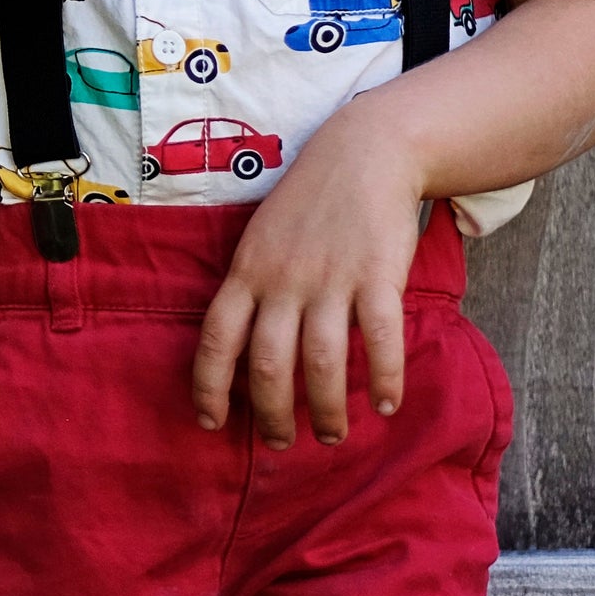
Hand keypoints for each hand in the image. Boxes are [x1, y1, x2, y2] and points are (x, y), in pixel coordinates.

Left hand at [190, 108, 426, 448]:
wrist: (363, 152)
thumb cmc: (307, 203)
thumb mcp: (260, 238)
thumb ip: (252, 288)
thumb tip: (242, 353)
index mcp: (247, 270)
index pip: (216, 337)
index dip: (209, 385)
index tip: (210, 422)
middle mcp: (282, 279)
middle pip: (267, 364)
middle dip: (272, 415)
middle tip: (281, 443)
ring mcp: (330, 279)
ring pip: (321, 364)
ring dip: (327, 410)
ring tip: (333, 434)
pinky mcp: (377, 276)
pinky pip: (380, 340)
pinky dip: (384, 379)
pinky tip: (385, 405)